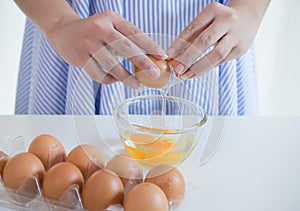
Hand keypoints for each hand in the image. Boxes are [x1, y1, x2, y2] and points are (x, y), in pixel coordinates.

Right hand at [48, 10, 166, 88]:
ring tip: (137, 85)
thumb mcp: (111, 27)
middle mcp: (100, 28)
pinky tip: (115, 80)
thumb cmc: (94, 32)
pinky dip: (109, 80)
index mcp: (112, 18)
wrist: (65, 31)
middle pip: (125, 48)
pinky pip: (98, 74)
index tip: (162, 56)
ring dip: (126, 77)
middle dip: (143, 62)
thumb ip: (127, 38)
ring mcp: (89, 43)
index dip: (150, 45)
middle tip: (155, 74)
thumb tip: (150, 57)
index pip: (135, 32)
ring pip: (112, 64)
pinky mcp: (80, 58)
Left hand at [167, 2, 260, 78]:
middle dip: (189, 57)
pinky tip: (197, 73)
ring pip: (216, 55)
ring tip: (187, 75)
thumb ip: (193, 34)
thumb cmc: (220, 20)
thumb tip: (175, 54)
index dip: (180, 42)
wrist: (247, 17)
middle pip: (204, 41)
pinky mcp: (240, 49)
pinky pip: (221, 61)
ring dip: (199, 67)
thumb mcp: (207, 20)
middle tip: (178, 69)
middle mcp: (226, 21)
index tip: (170, 54)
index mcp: (214, 10)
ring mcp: (235, 36)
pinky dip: (208, 68)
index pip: (193, 28)